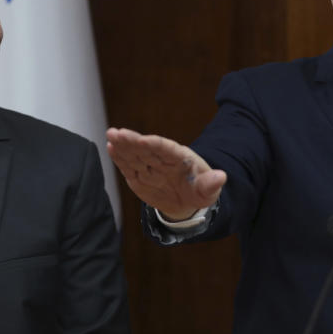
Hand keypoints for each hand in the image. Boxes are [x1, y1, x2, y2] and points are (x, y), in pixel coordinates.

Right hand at [107, 127, 225, 220]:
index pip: (167, 149)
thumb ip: (211, 184)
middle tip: (117, 132)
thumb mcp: (209, 191)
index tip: (144, 140)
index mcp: (181, 158)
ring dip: (122, 146)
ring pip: (135, 155)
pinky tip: (110, 147)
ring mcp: (150, 167)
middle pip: (146, 149)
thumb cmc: (199, 191)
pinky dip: (119, 158)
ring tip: (111, 135)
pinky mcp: (139, 177)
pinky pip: (129, 166)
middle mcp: (163, 159)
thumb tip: (221, 176)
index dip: (155, 144)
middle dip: (132, 141)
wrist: (187, 201)